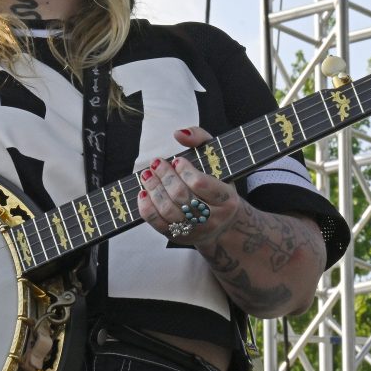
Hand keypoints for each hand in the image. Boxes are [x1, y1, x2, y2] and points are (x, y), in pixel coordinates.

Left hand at [136, 127, 245, 244]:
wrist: (224, 224)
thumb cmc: (217, 185)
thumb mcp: (217, 160)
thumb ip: (200, 140)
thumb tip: (179, 133)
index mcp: (227, 199)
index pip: (200, 184)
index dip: (184, 171)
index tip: (177, 160)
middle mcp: (213, 218)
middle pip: (181, 197)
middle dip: (164, 177)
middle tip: (156, 163)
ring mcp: (195, 230)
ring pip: (168, 211)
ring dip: (153, 190)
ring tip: (147, 175)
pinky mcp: (179, 237)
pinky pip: (158, 224)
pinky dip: (146, 208)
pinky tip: (143, 193)